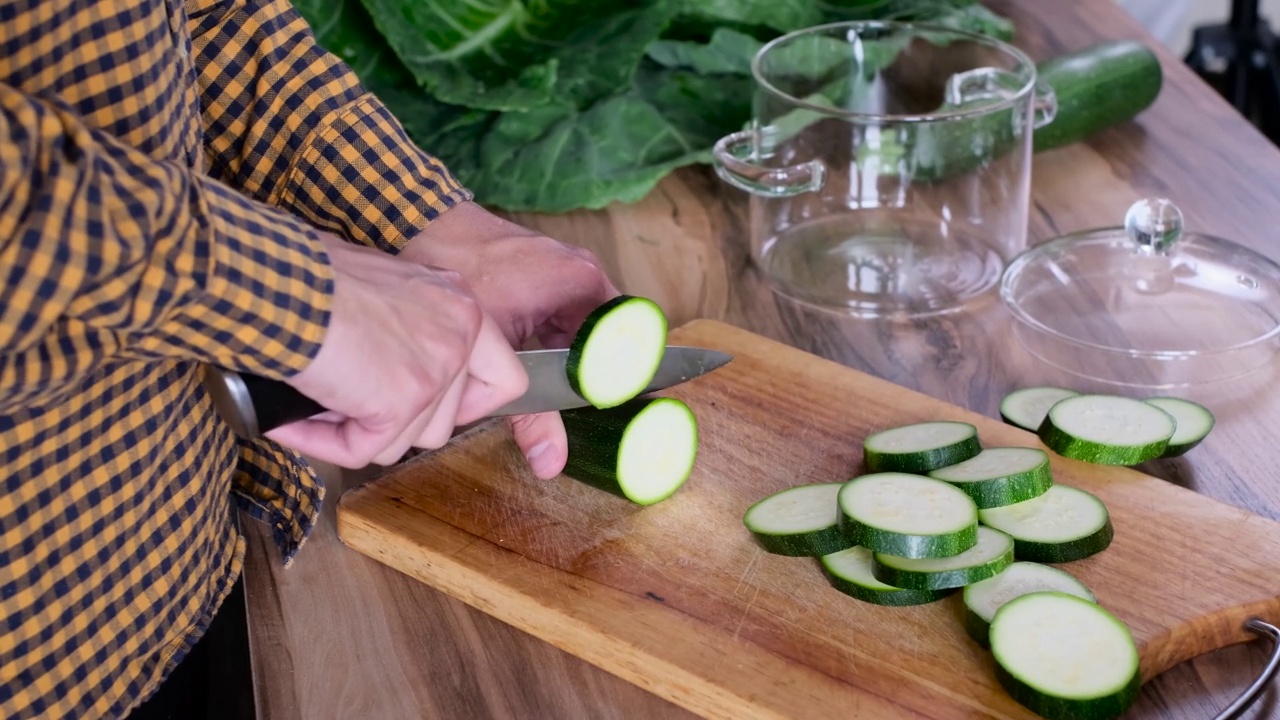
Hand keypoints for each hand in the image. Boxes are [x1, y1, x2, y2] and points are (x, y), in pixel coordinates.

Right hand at [266, 232, 528, 467]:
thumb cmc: (306, 276)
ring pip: (408, 439)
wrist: (273, 280)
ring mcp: (436, 370)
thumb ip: (408, 330)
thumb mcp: (383, 290)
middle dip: (395, 421)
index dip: (466, 406)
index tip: (424, 408)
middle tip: (344, 400)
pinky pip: (366, 450)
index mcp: (460, 304)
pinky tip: (295, 421)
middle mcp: (460, 333)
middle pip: (447, 418)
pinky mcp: (402, 402)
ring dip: (359, 430)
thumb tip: (392, 376)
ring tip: (315, 399)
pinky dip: (326, 444)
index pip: (504, 378)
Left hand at [399, 201, 619, 478]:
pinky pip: (563, 312)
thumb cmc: (461, 279)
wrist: (420, 229)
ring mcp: (563, 266)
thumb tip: (551, 462)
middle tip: (584, 405)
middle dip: (595, 372)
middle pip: (609, 336)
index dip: (629, 379)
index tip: (619, 407)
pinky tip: (532, 358)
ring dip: (572, 356)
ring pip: (583, 327)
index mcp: (585, 283)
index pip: (633, 340)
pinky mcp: (541, 269)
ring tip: (557, 384)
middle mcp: (582, 270)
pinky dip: (553, 339)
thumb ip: (530, 416)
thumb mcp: (500, 359)